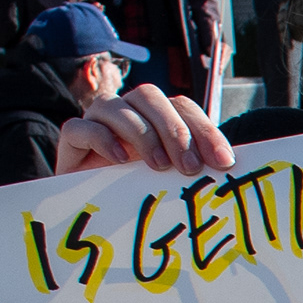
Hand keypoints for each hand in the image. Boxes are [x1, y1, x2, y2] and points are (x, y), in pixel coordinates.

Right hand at [55, 82, 237, 176]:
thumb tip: (230, 172)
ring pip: (118, 107)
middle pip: (150, 97)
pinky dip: (102, 139)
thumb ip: (193, 168)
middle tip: (189, 166)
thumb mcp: (170, 178)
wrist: (91, 206)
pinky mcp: (72, 136)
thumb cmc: (137, 190)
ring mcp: (97, 118)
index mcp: (157, 114)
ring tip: (158, 166)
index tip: (223, 162)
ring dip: (143, 134)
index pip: (183, 107)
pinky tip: (119, 160)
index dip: (205, 130)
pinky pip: (82, 127)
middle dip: (174, 131)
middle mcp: (128, 109)